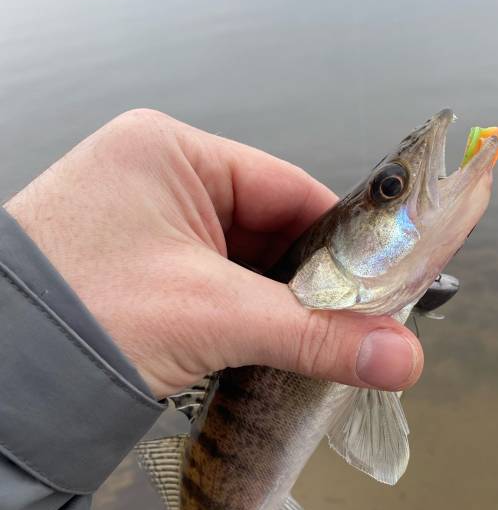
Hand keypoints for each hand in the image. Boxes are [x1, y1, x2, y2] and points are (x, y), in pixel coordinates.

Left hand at [6, 109, 422, 398]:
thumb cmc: (81, 316)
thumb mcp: (209, 316)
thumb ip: (313, 334)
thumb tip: (403, 357)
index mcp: (168, 152)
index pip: (287, 187)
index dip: (341, 238)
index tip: (383, 283)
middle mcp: (156, 179)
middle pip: (269, 229)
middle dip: (310, 283)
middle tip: (358, 326)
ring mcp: (144, 227)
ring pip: (243, 265)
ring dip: (277, 308)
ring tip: (320, 345)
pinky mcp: (137, 272)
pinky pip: (214, 288)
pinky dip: (245, 320)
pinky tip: (272, 349)